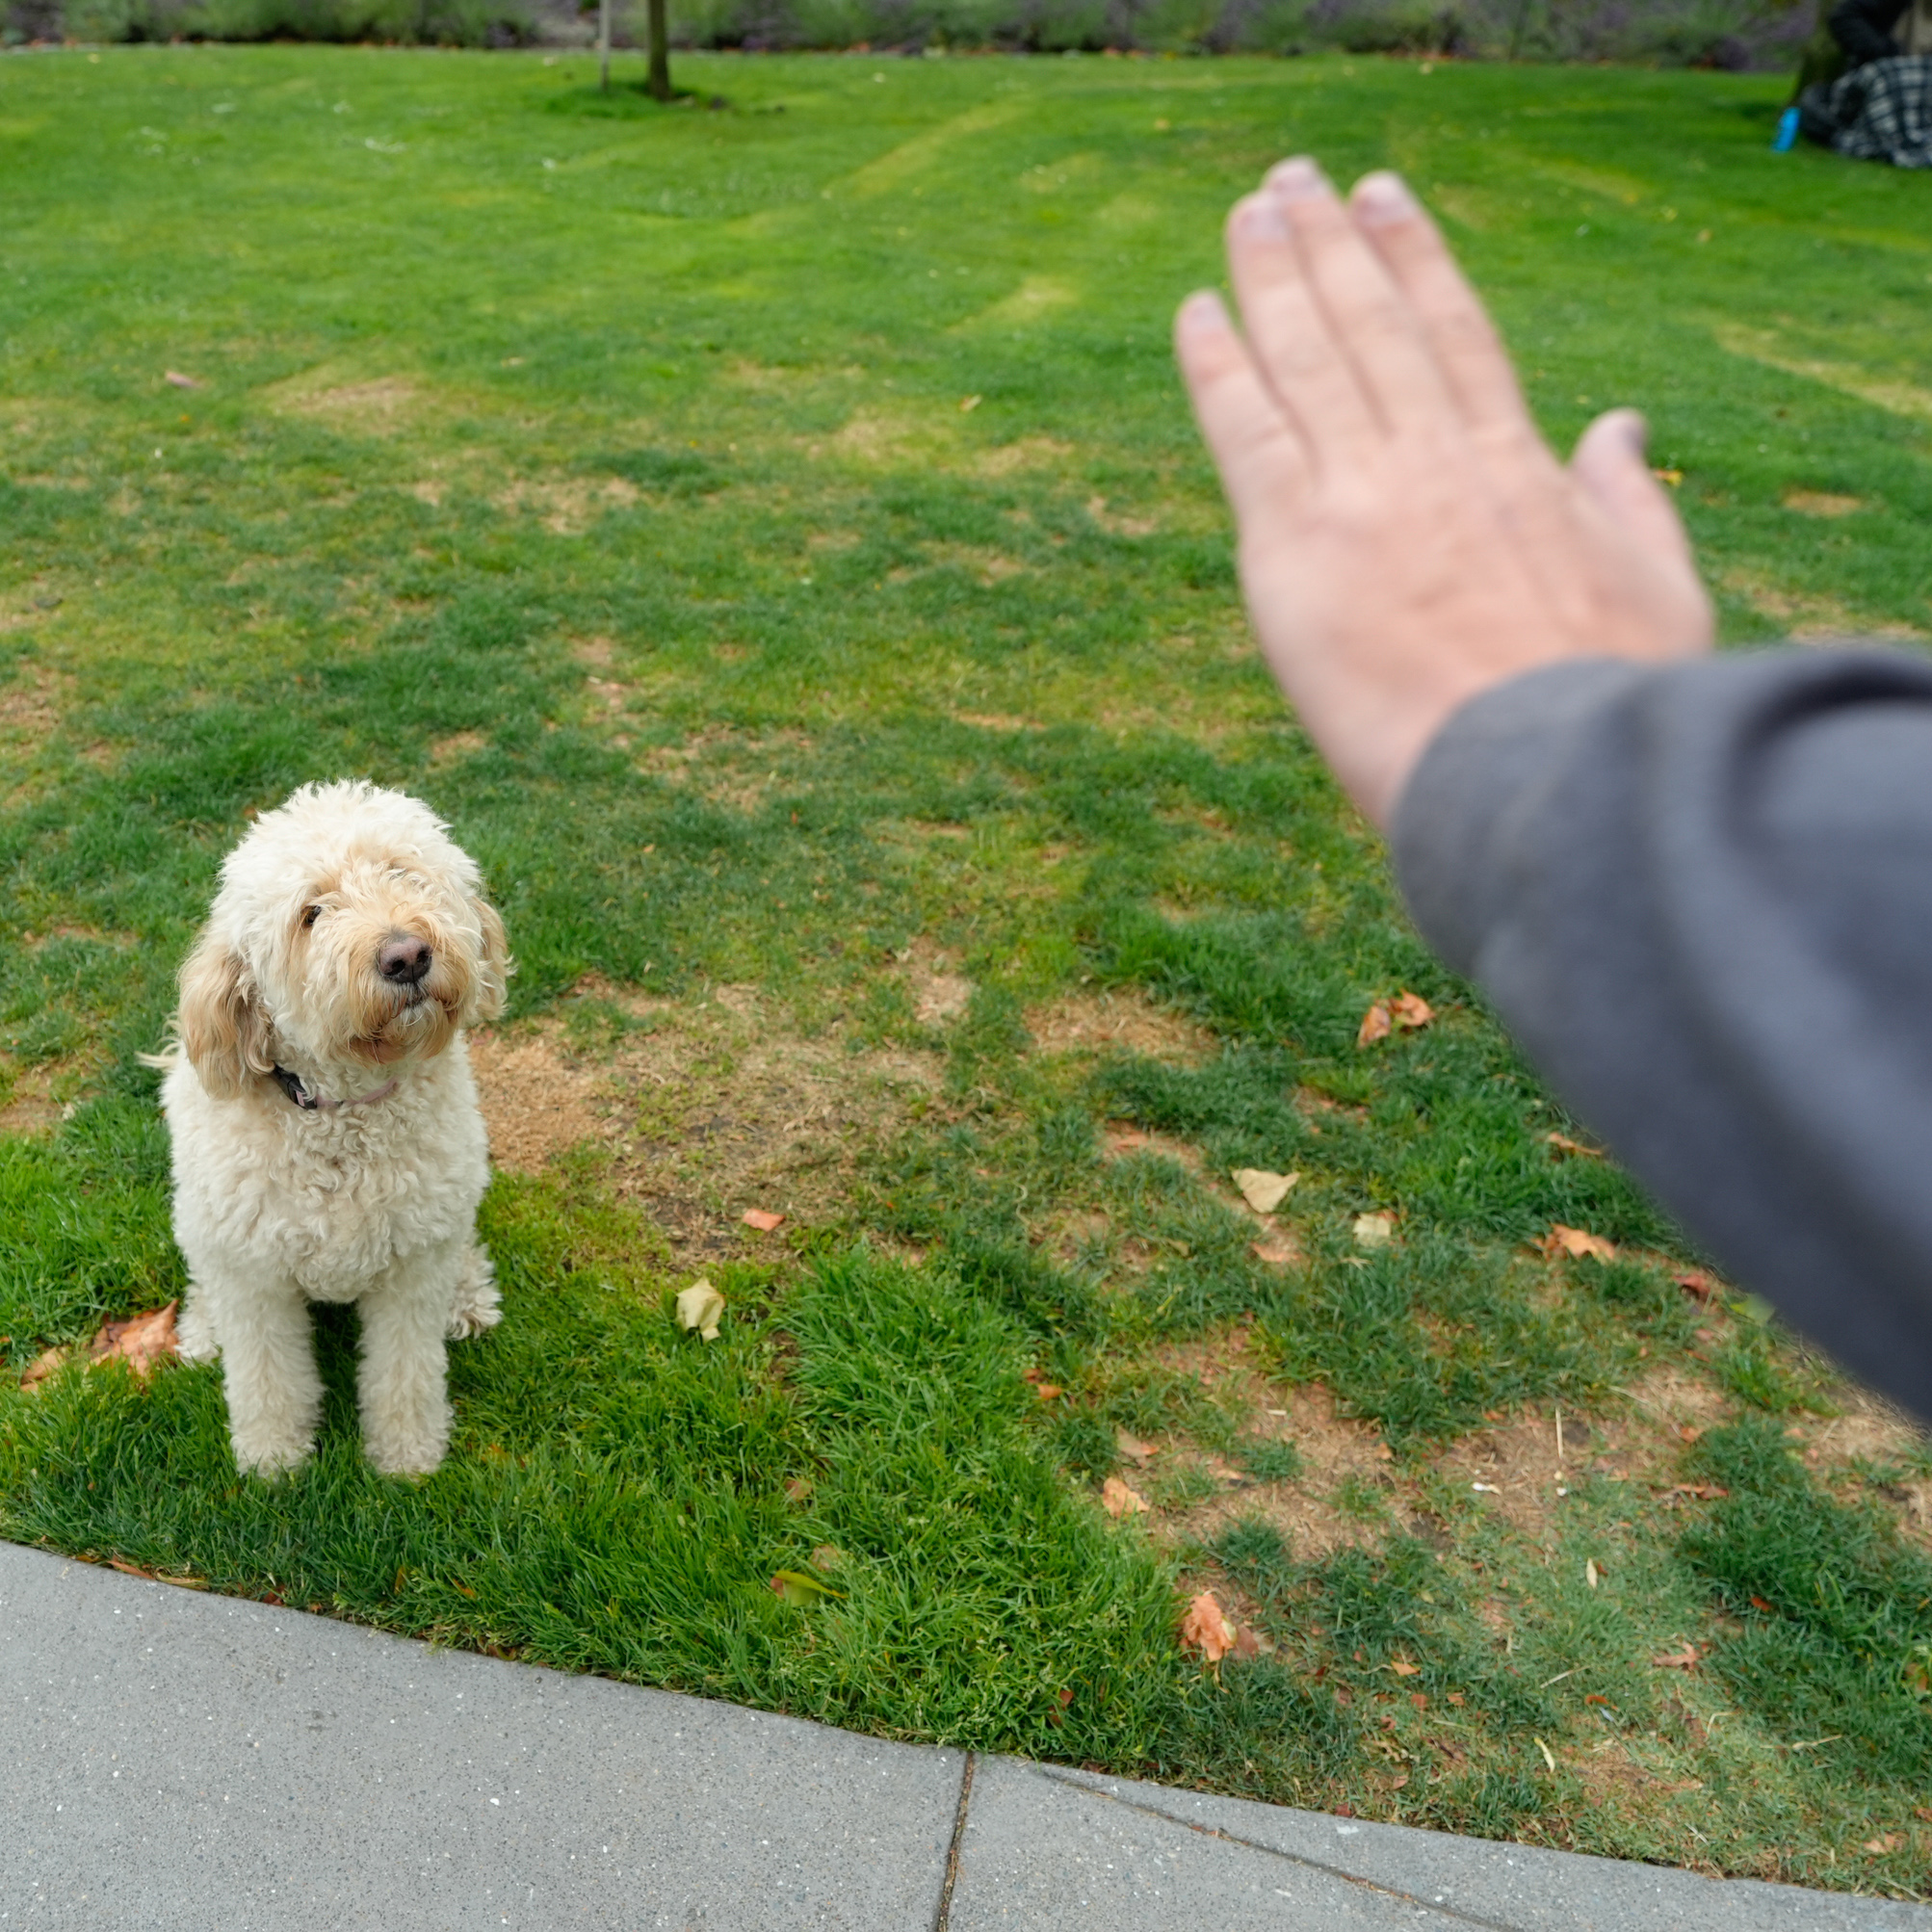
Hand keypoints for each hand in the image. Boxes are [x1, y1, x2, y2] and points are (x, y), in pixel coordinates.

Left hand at [1175, 160, 1712, 827]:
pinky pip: (1245, 433)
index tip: (1381, 200)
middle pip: (1370, 325)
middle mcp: (1434, 462)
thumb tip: (1617, 426)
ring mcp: (1363, 498)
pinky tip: (1195, 314)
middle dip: (1328, 246)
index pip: (1454, 334)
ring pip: (1306, 359)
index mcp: (1518, 467)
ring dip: (1270, 277)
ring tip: (1245, 212)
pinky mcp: (1295, 551)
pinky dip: (1217, 368)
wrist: (1544, 778)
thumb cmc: (1607, 704)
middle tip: (1291, 181)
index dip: (1412, 258)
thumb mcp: (1657, 585)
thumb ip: (1627, 498)